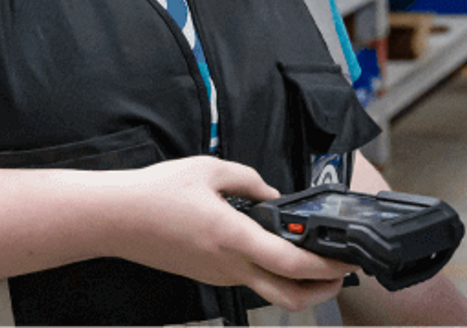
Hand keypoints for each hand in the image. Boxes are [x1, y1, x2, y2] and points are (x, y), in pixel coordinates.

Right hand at [103, 156, 358, 311]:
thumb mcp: (208, 169)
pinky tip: (273, 250)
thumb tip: (271, 193)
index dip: (328, 265)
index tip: (349, 258)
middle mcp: (229, 266)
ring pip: (270, 291)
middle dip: (324, 290)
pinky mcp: (209, 276)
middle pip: (290, 298)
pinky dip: (272, 272)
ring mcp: (219, 276)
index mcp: (232, 238)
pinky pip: (249, 280)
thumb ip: (248, 180)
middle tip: (341, 272)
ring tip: (314, 259)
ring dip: (299, 282)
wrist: (117, 219)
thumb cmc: (155, 194)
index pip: (292, 263)